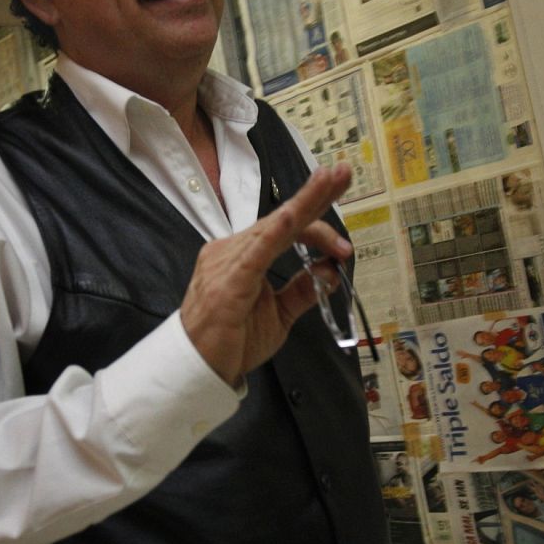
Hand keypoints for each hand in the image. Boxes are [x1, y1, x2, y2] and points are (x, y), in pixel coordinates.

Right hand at [181, 164, 353, 385]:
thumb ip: (303, 290)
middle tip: (343, 173)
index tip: (345, 238)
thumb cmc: (232, 341)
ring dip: (307, 209)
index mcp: (244, 255)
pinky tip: (293, 215)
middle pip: (282, 219)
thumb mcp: (279, 314)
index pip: (286, 227)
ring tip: (332, 184)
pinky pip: (256, 251)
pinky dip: (276, 231)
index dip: (318, 222)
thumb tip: (331, 270)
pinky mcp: (227, 281)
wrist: (199, 370)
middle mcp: (232, 250)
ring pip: (274, 227)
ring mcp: (227, 261)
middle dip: (316, 195)